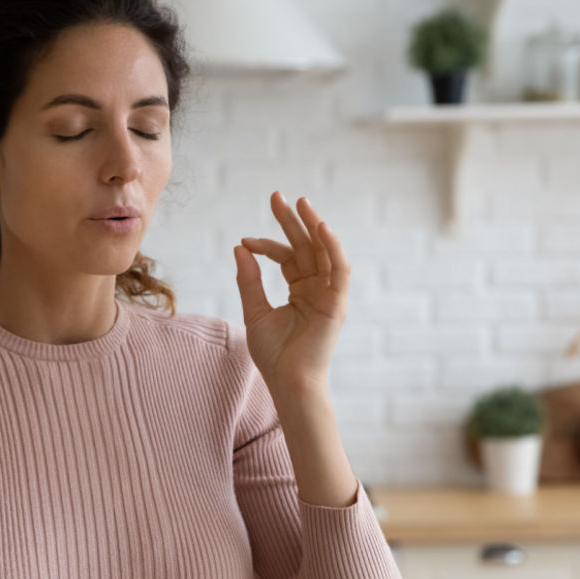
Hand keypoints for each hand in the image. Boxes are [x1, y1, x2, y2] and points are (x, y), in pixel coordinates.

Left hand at [232, 192, 350, 395]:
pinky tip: (321, 227)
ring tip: (300, 202)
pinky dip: (333, 247)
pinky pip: (340, 269)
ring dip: (314, 225)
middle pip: (306, 247)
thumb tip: (239, 248)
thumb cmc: (274, 354)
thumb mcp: (254, 311)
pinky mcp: (338, 303)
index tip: (245, 241)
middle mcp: (317, 289)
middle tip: (276, 196)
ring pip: (324, 252)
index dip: (266, 245)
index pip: (286, 257)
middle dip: (292, 221)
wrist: (288, 382)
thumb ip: (249, 280)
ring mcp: (329, 294)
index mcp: (301, 291)